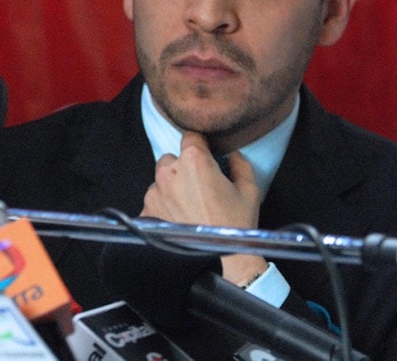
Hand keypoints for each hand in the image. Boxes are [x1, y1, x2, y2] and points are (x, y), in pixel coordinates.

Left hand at [141, 132, 267, 284]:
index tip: (204, 156)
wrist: (221, 260)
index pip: (190, 136)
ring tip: (190, 208)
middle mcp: (169, 171)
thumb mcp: (250, 189)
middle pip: (172, 159)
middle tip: (199, 187)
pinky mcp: (146, 210)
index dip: (199, 145)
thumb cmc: (236, 224)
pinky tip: (179, 220)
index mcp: (194, 160)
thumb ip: (239, 163)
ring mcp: (154, 192)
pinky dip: (163, 208)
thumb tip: (231, 154)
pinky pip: (154, 202)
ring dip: (172, 189)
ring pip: (161, 181)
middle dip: (183, 168)